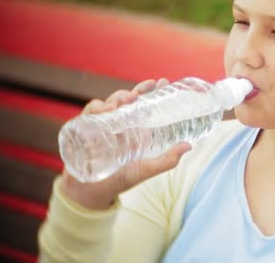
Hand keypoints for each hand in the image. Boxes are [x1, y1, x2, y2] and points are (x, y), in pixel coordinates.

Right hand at [60, 78, 191, 209]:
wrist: (90, 193)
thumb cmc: (120, 180)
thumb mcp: (146, 169)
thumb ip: (167, 160)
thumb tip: (189, 146)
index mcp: (135, 130)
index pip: (144, 105)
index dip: (151, 92)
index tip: (162, 82)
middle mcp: (119, 125)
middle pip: (127, 100)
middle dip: (138, 90)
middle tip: (148, 87)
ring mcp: (101, 125)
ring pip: (110, 102)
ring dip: (120, 97)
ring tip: (129, 99)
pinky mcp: (85, 128)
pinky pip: (90, 112)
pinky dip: (98, 107)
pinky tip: (107, 110)